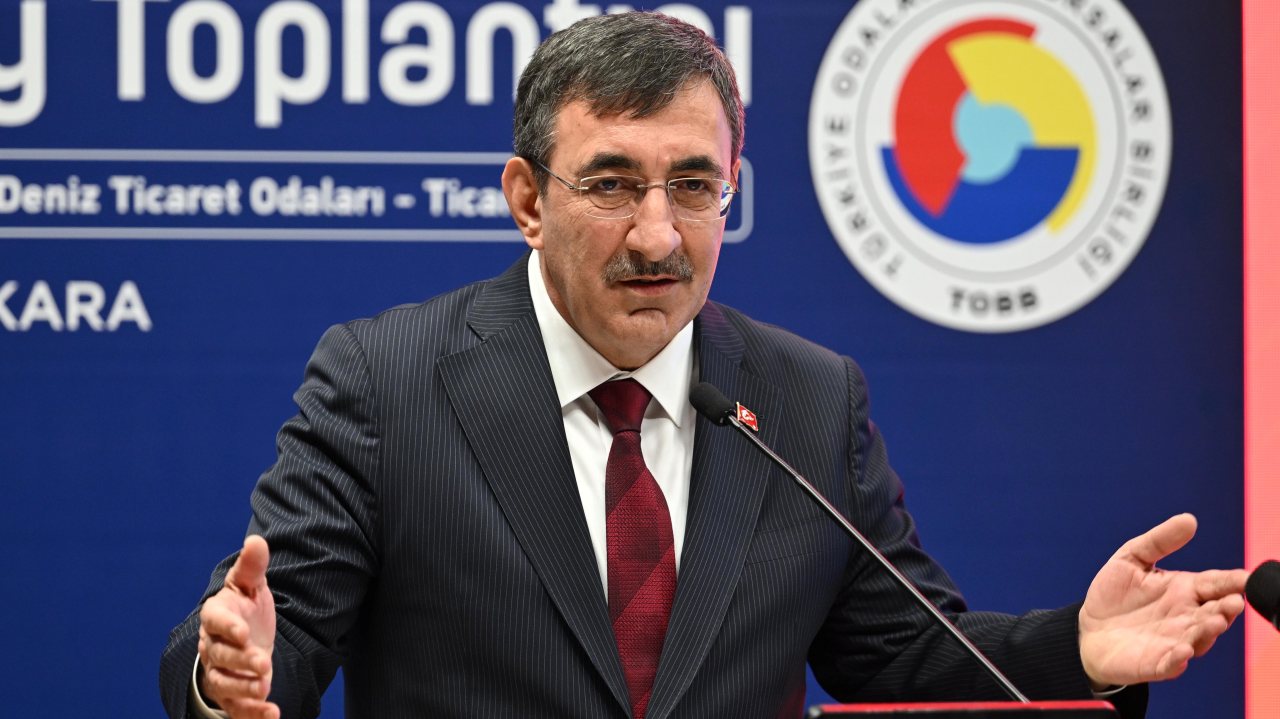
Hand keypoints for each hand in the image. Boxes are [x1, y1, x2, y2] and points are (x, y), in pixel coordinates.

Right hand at [198, 535, 279, 718]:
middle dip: (241, 662)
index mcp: (216, 617)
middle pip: (221, 657)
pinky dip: (252, 714)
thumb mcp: (251, 585)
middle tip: (264, 664)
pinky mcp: (231, 694)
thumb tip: (256, 541)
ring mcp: (220, 672)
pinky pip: (236, 708)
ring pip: (225, 684)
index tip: (244, 631)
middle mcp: (213, 647)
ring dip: (245, 689)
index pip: (216, 622)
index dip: (228, 628)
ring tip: (266, 688)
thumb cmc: (246, 607)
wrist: (243, 637)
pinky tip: (272, 715)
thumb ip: (253, 567)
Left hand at [1078, 513, 1246, 687]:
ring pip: (1199, 638)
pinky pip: (1171, 664)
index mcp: (1186, 590)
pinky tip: (1181, 651)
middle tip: (1233, 602)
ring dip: (1208, 631)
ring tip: (1215, 622)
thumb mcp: (1131, 558)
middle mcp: (1186, 617)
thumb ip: (1160, 540)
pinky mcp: (1155, 663)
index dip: (1233, 581)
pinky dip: (1178, 660)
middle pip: (1215, 613)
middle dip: (1226, 608)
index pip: (1216, 584)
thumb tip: (1189, 519)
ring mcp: (1173, 641)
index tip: (1246, 577)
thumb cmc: (1115, 595)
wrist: (1089, 630)